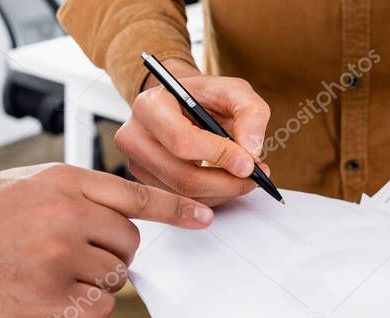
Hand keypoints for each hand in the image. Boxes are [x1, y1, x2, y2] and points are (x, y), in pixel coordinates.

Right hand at [0, 163, 212, 316]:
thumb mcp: (19, 187)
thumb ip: (71, 193)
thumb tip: (117, 211)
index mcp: (61, 181)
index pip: (136, 195)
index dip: (175, 208)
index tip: (203, 217)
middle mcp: (68, 216)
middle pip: (129, 241)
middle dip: (111, 251)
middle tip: (70, 254)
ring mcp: (62, 260)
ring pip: (115, 277)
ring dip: (93, 280)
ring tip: (44, 273)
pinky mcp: (52, 302)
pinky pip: (97, 307)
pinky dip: (80, 306)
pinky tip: (43, 295)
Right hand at [117, 59, 271, 205]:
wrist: (182, 105)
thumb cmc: (205, 97)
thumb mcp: (234, 91)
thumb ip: (251, 112)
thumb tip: (251, 149)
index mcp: (151, 105)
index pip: (182, 141)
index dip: (219, 156)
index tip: (248, 164)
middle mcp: (135, 135)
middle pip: (181, 176)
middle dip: (225, 183)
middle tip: (254, 178)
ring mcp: (137, 162)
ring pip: (183, 195)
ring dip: (221, 193)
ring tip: (244, 179)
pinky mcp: (145, 181)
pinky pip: (181, 202)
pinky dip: (210, 198)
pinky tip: (224, 183)